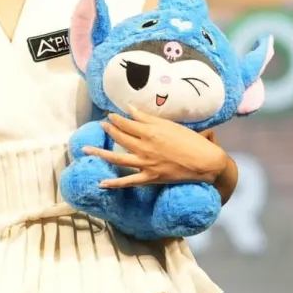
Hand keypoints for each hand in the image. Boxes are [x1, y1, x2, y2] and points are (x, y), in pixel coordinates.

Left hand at [82, 107, 228, 189]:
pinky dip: (114, 183)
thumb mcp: (170, 125)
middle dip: (109, 130)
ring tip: (86, 149)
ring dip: (100, 153)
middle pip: (120, 137)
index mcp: (150, 132)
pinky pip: (128, 181)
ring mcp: (145, 163)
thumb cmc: (191, 141)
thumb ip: (148, 118)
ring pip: (117, 157)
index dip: (117, 118)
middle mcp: (144, 147)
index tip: (110, 115)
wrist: (205, 162)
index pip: (127, 123)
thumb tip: (130, 109)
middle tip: (102, 126)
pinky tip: (100, 183)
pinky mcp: (149, 178)